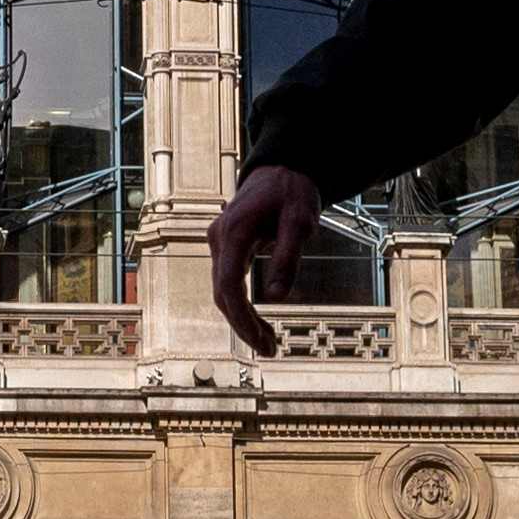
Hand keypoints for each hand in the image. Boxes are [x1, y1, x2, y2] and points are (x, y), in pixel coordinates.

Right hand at [209, 163, 323, 355]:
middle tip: (270, 351)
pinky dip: (242, 306)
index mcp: (233, 231)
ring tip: (269, 344)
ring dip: (243, 320)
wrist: (281, 168)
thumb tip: (277, 299)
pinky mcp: (226, 247)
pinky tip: (260, 323)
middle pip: (222, 294)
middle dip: (243, 326)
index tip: (260, 340)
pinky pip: (229, 282)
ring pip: (223, 291)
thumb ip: (288, 258)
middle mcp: (218, 238)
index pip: (228, 284)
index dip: (241, 318)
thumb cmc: (292, 191)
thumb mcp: (300, 222)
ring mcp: (219, 242)